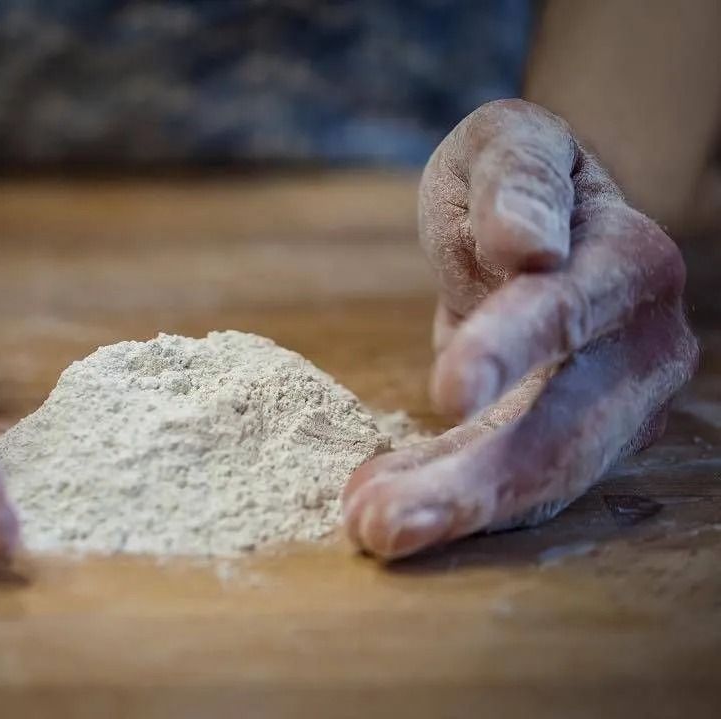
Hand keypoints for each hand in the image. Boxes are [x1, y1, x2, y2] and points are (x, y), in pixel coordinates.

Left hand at [343, 99, 697, 559]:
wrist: (549, 226)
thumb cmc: (515, 180)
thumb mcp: (507, 144)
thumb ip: (518, 180)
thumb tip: (528, 244)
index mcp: (626, 262)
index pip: (566, 310)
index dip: (511, 349)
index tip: (449, 391)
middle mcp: (641, 347)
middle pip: (564, 428)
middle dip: (473, 479)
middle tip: (380, 520)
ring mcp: (620, 406)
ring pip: (545, 478)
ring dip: (459, 512)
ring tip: (376, 532)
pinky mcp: (582, 442)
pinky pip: (520, 486)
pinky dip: (457, 505)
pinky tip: (391, 515)